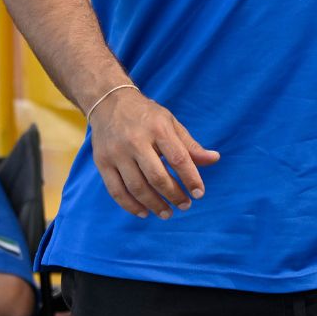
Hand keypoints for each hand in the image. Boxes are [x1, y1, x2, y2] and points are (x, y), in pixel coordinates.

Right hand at [87, 88, 218, 218]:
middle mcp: (135, 140)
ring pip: (137, 187)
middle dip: (174, 195)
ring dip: (154, 205)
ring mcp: (116, 152)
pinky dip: (131, 206)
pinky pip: (116, 191)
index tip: (199, 194)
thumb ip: (190, 145)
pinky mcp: (102, 162)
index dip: (191, 179)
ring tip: (167, 213)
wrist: (108, 102)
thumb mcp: (170, 123)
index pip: (178, 158)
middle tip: (185, 205)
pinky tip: (144, 212)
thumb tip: (214, 159)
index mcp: (157, 128)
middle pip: (157, 177)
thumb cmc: (146, 116)